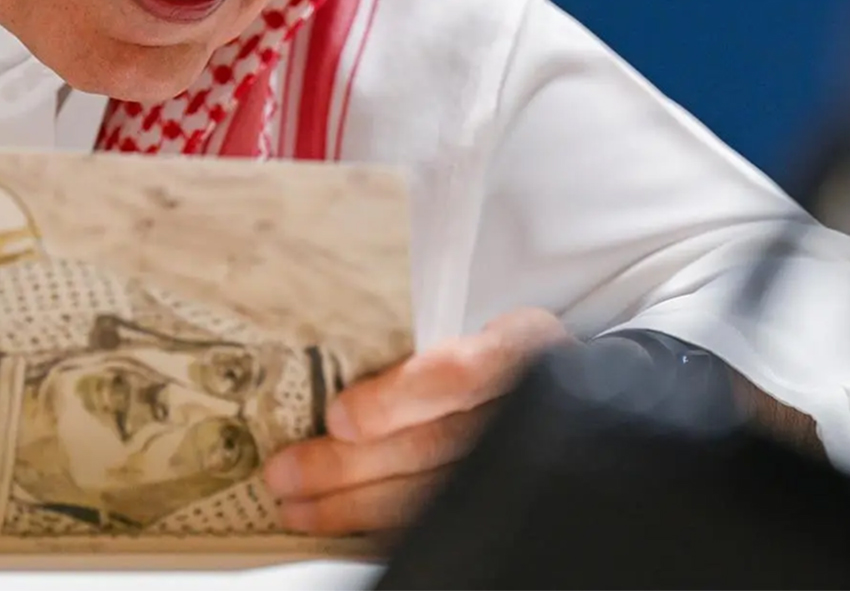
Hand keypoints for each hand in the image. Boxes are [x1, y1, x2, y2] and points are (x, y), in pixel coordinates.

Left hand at [262, 307, 568, 535]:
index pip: (461, 374)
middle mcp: (529, 406)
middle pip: (434, 445)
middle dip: (350, 464)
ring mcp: (522, 458)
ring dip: (354, 505)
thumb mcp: (470, 323)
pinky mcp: (504, 494)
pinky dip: (383, 526)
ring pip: (433, 494)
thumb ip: (414, 343)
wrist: (564, 389)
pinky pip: (439, 520)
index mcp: (522, 346)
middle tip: (285, 472)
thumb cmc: (493, 349)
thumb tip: (325, 376)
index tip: (339, 417)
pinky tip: (341, 525)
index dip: (398, 399)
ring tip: (297, 506)